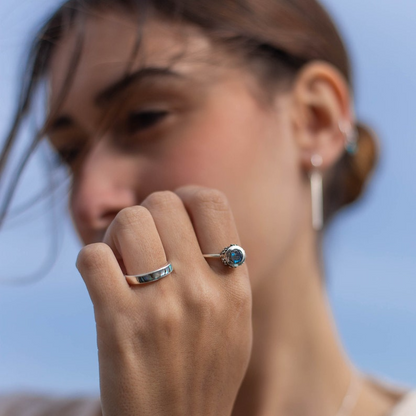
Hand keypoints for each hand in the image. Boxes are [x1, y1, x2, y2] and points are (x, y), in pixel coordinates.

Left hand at [76, 186, 252, 415]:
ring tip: (121, 260)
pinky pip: (93, 257)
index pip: (211, 200)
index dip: (186, 197)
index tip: (173, 216)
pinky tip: (101, 281)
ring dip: (116, 234)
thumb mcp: (235, 318)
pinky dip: (92, 261)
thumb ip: (223, 267)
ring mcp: (161, 307)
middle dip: (146, 215)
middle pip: (161, 203)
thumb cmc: (205, 369)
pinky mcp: (118, 326)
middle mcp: (201, 290)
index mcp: (233, 284)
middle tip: (141, 242)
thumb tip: (191, 215)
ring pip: (128, 221)